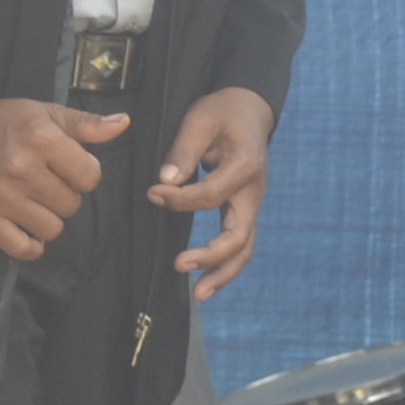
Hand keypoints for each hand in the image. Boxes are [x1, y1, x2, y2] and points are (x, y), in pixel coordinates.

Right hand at [0, 94, 125, 260]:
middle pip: (72, 205)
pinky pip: (23, 249)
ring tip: (35, 202)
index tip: (67, 166)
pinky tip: (27, 227)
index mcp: (41, 138)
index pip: (90, 176)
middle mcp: (23, 168)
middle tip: (46, 182)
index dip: (84, 173)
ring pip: (52, 229)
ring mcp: (2, 196)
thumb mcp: (43, 112)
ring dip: (49, 219)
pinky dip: (31, 244)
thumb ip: (85, 124)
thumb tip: (123, 124)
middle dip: (65, 195)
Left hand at [147, 87, 275, 299]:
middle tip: (180, 265)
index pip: (211, 195)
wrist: (249, 110)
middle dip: (211, 255)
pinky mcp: (244, 211)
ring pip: (244, 248)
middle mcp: (253, 191)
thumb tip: (165, 182)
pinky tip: (205, 281)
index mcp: (244, 166)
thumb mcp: (200, 119)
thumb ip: (184, 150)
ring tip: (198, 294)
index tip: (152, 193)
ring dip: (223, 273)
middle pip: (239, 235)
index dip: (179, 200)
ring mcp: (251, 204)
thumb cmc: (222, 112)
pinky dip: (225, 266)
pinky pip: (240, 244)